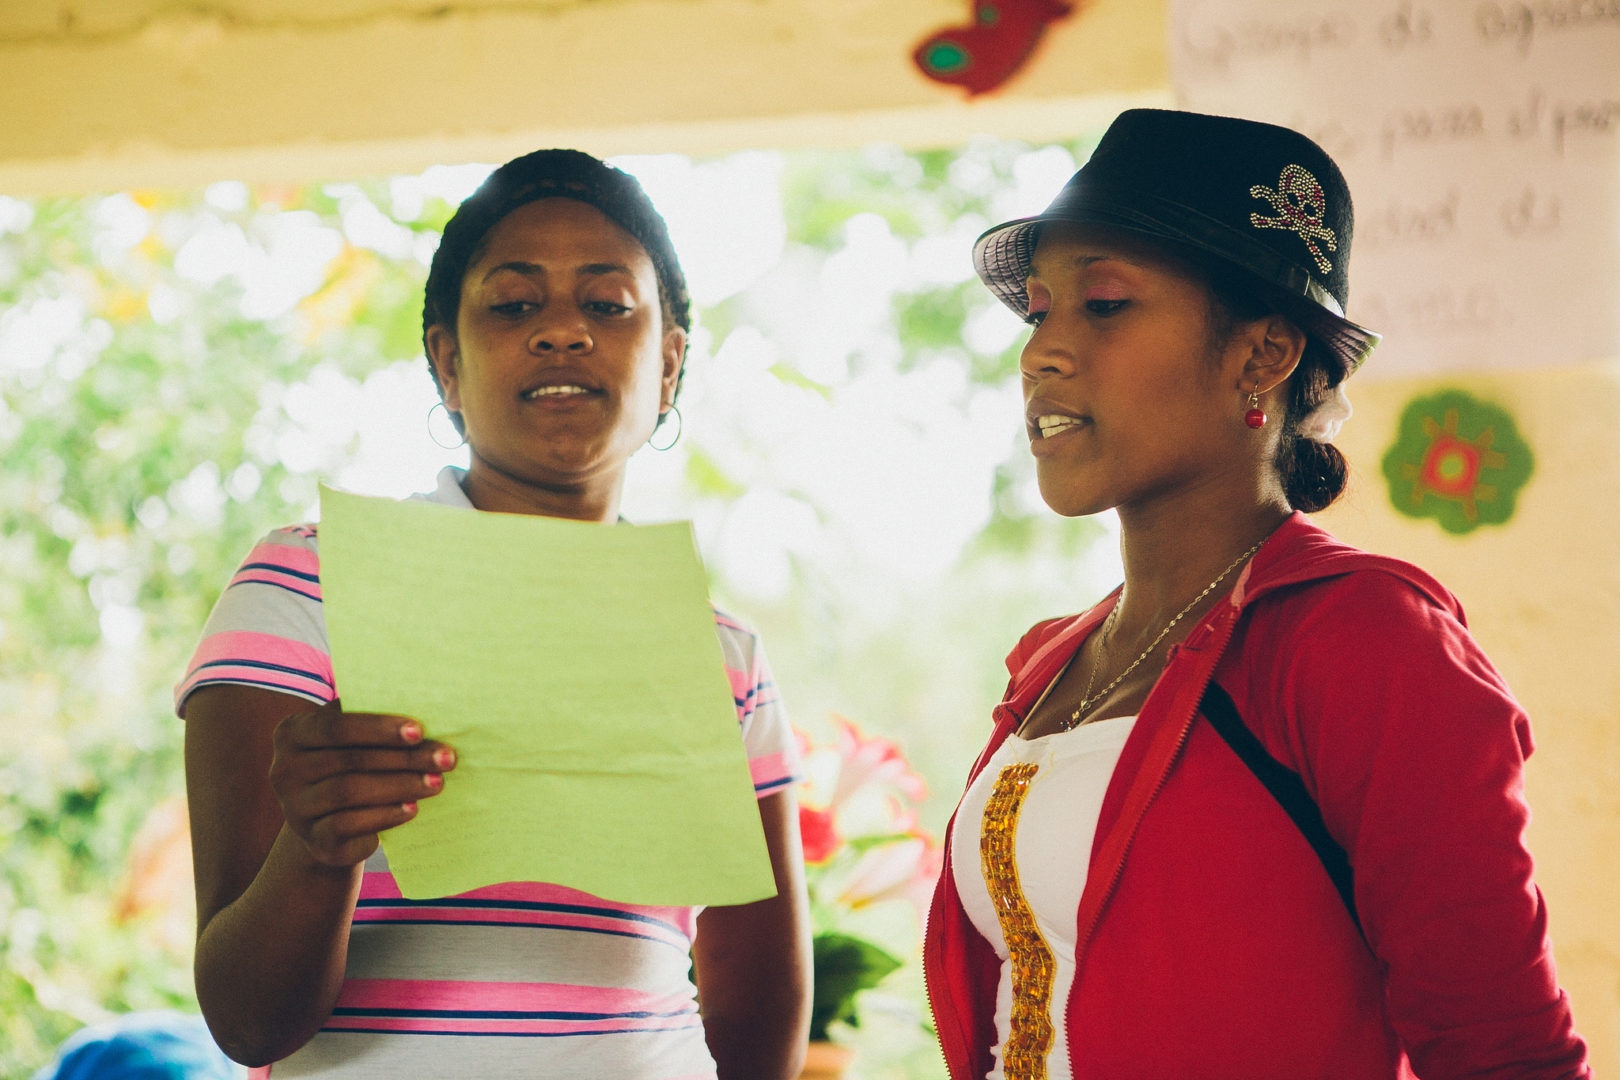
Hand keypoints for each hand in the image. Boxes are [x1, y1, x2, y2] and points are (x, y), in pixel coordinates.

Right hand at [268, 699, 455, 867]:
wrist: (333, 826)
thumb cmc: (352, 765)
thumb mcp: (355, 739)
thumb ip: (371, 717)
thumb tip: (421, 696)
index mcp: (292, 733)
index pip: (336, 727)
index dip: (379, 728)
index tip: (420, 730)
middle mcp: (284, 770)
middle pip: (350, 761)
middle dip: (404, 759)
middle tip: (445, 758)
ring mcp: (295, 808)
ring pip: (349, 792)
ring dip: (400, 786)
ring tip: (436, 782)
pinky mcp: (313, 841)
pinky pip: (347, 826)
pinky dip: (384, 816)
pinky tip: (412, 809)